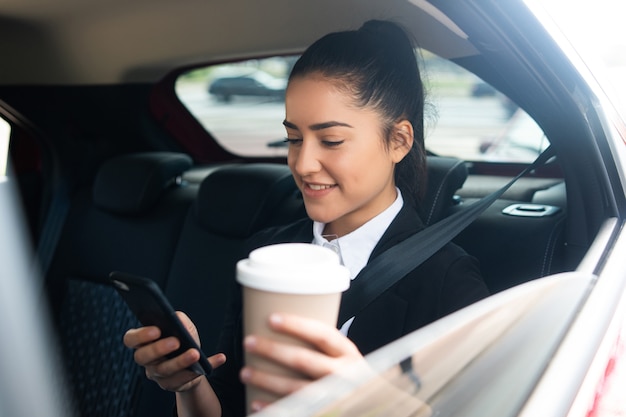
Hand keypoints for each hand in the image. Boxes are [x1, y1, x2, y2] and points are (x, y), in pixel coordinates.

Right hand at [123, 311, 225, 391]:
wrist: (193, 363)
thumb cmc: (183, 338)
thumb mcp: (183, 326)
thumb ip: (178, 319)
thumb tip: (178, 319)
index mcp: (144, 342)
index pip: (130, 339)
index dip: (140, 336)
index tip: (157, 330)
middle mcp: (147, 361)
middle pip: (144, 357)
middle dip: (159, 349)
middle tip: (176, 342)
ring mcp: (159, 375)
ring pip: (165, 371)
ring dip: (181, 361)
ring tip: (195, 353)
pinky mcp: (175, 384)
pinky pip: (188, 379)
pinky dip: (207, 366)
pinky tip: (220, 358)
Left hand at [240, 313, 362, 410]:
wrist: (369, 407)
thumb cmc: (348, 376)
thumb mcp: (344, 357)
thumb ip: (323, 346)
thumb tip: (281, 325)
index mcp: (348, 353)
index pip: (322, 334)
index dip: (296, 325)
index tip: (271, 318)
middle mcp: (344, 374)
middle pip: (304, 360)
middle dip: (272, 350)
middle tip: (249, 342)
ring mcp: (335, 397)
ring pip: (296, 388)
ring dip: (267, 380)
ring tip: (245, 372)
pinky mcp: (325, 412)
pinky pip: (296, 410)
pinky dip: (274, 408)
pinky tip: (256, 404)